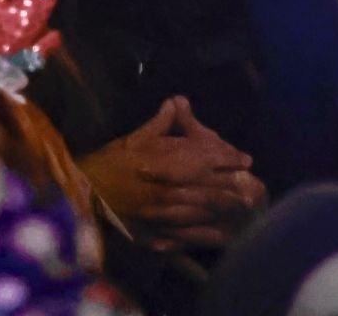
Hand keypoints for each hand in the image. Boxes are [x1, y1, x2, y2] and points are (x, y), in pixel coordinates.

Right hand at [79, 98, 259, 242]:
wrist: (83, 195)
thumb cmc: (107, 164)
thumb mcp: (132, 139)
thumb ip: (158, 124)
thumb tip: (176, 102)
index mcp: (161, 160)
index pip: (202, 156)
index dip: (227, 157)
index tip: (246, 160)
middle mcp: (166, 185)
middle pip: (207, 184)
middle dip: (231, 186)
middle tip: (253, 188)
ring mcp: (162, 211)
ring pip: (200, 209)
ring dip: (223, 208)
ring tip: (242, 208)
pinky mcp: (156, 230)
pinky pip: (185, 234)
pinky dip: (205, 235)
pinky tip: (220, 235)